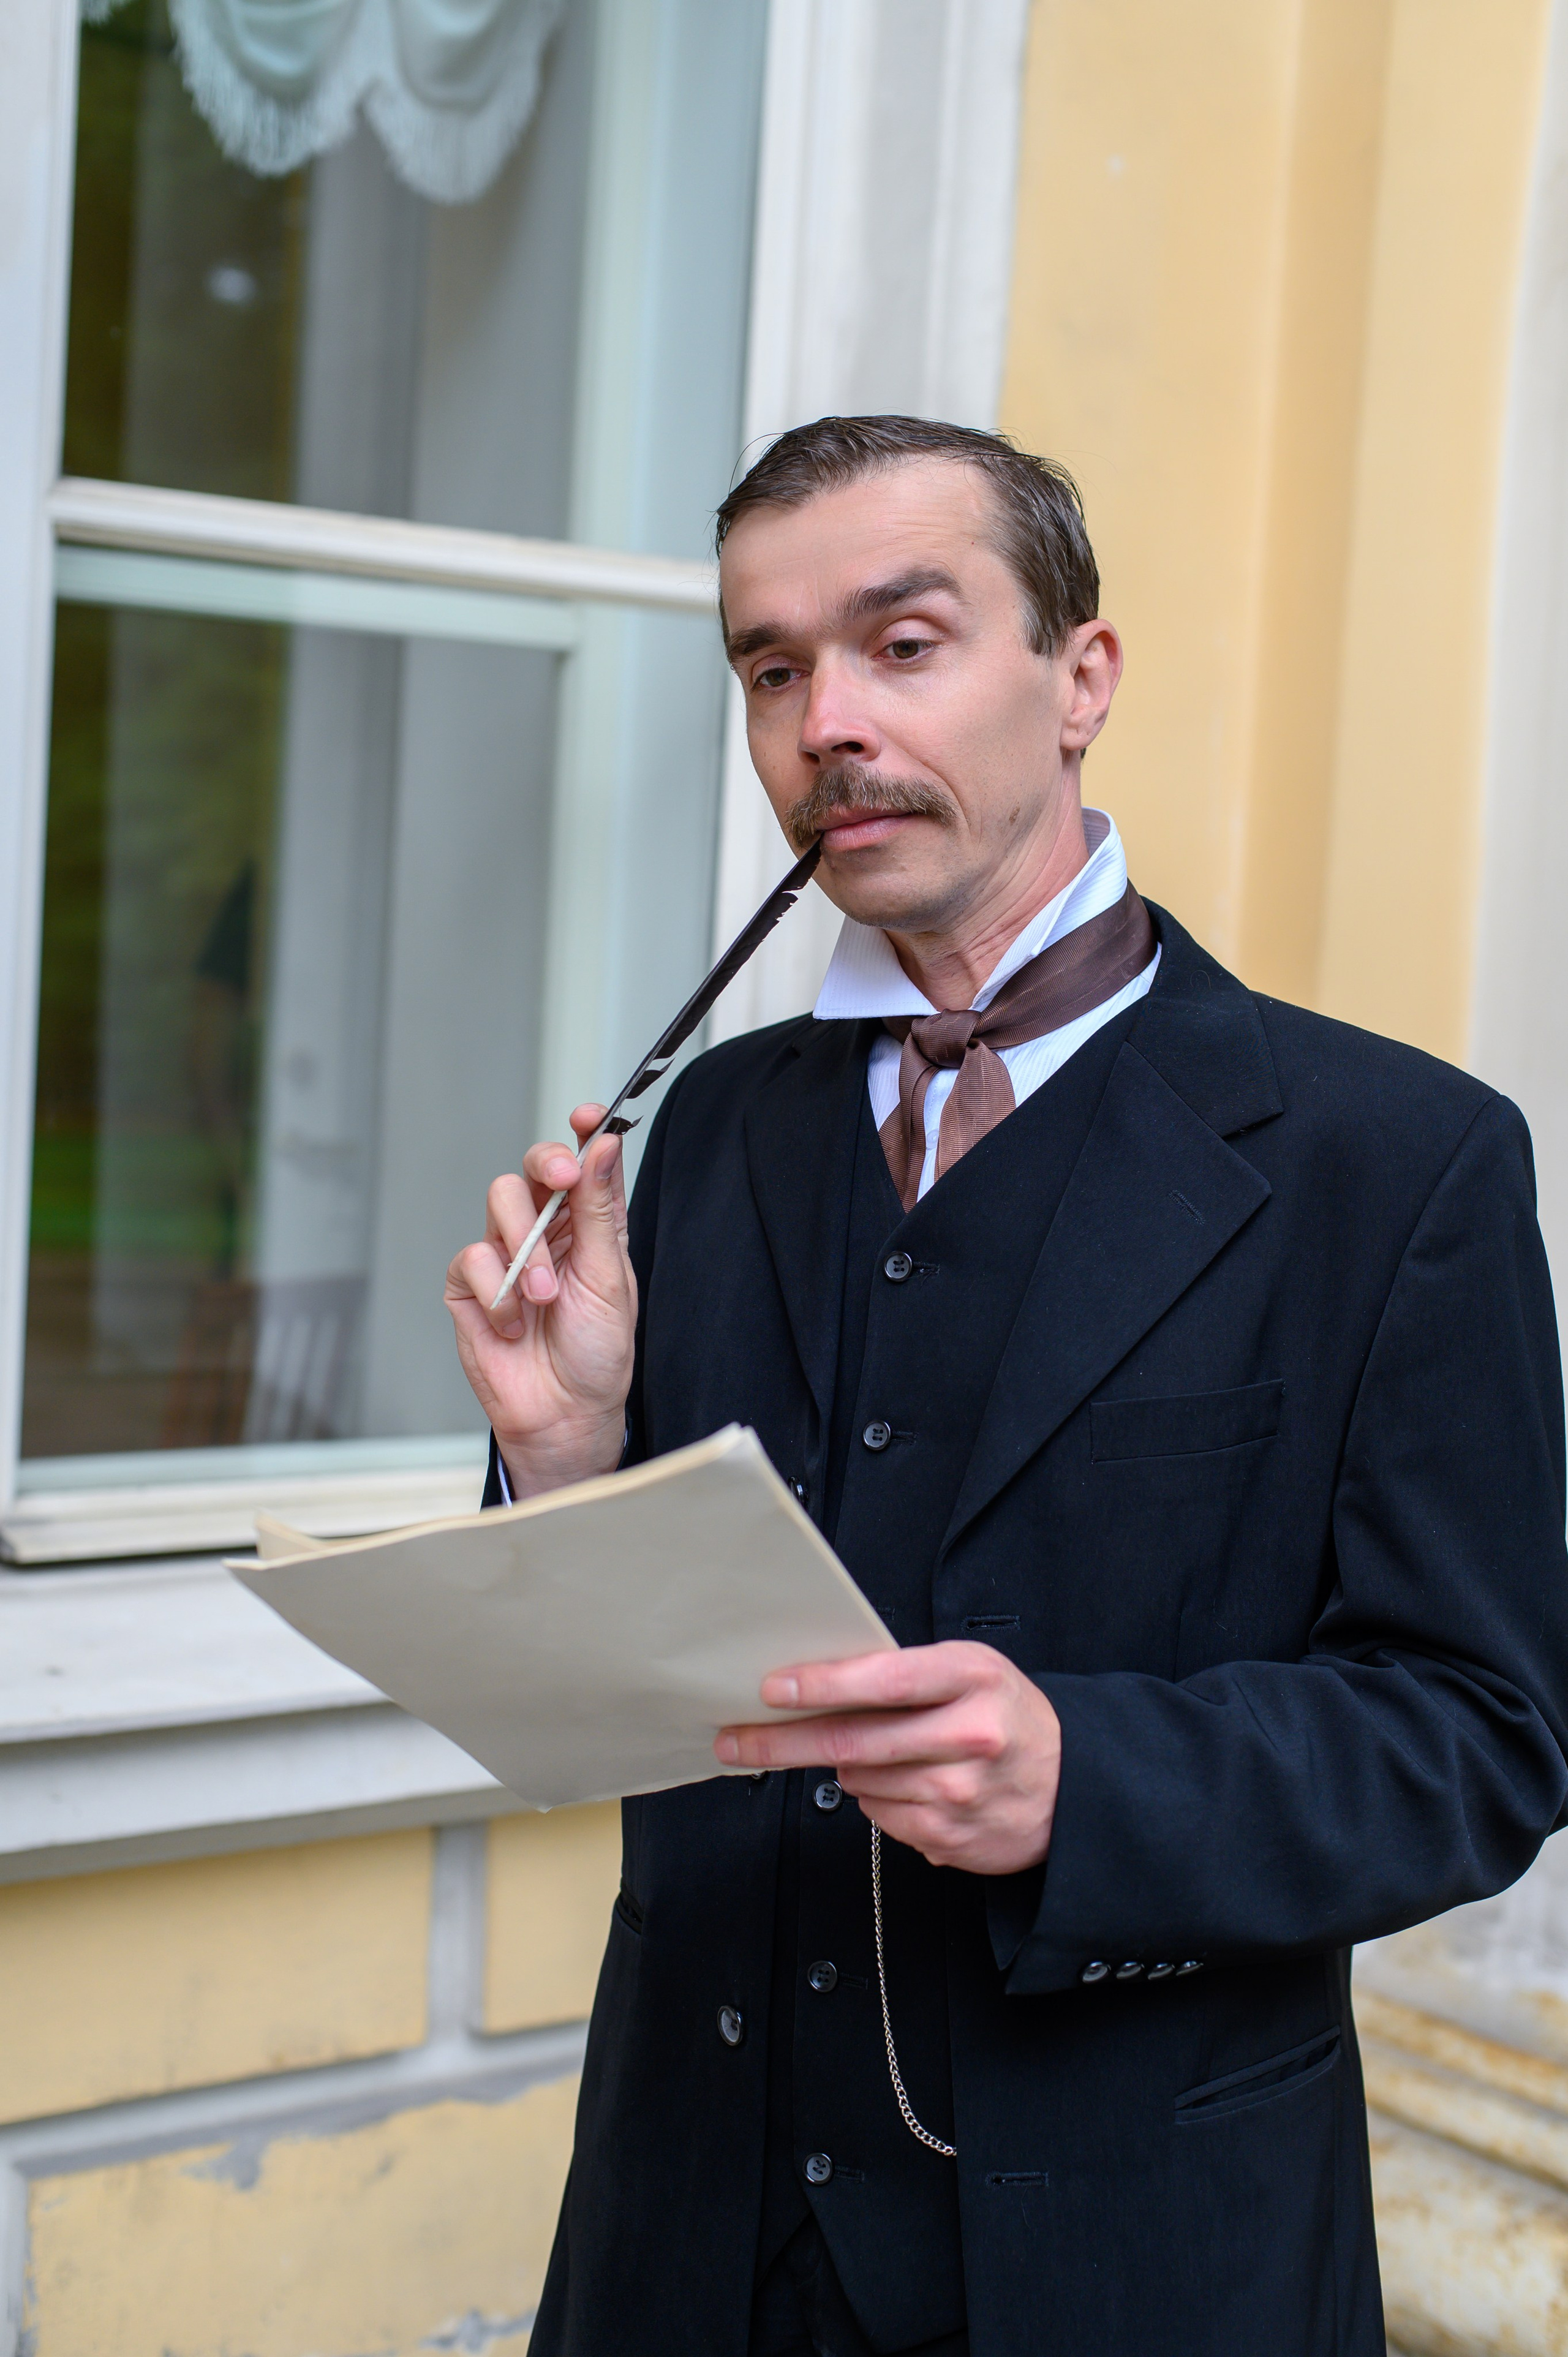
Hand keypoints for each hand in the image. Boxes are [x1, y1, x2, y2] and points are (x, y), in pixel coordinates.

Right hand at [445, 1105, 635, 1497]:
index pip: (581, 1164)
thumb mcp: (609, 1279)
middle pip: (531, 1169)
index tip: (587, 1115)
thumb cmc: (596, 1353)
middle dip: (544, 1166)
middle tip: (561, 1179)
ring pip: (498, 1203)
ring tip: (544, 1297)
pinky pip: (471, 1258)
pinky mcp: (469, 1285)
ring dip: (525, 1248)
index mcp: (587, 1226)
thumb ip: (599, 1210)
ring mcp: (504, 1255)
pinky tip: (513, 1325)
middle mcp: (545, 1232)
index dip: (582, 1131)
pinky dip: (495, 1291)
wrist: (564, 1414)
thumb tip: (602, 1144)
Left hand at [715, 1641, 1060, 1874]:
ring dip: (849, 1766)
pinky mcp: (947, 1838)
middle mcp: (968, 1736)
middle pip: (853, 1741)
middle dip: (782, 1741)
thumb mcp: (974, 1672)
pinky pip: (878, 1816)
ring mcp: (958, 1794)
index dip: (824, 1684)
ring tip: (887, 1753)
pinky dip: (877, 1799)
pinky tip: (910, 1785)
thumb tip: (822, 1683)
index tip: (774, 1689)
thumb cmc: (1010, 1717)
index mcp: (973, 1679)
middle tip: (735, 1739)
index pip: (885, 1680)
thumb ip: (909, 1674)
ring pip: (858, 1780)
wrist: (1074, 1789)